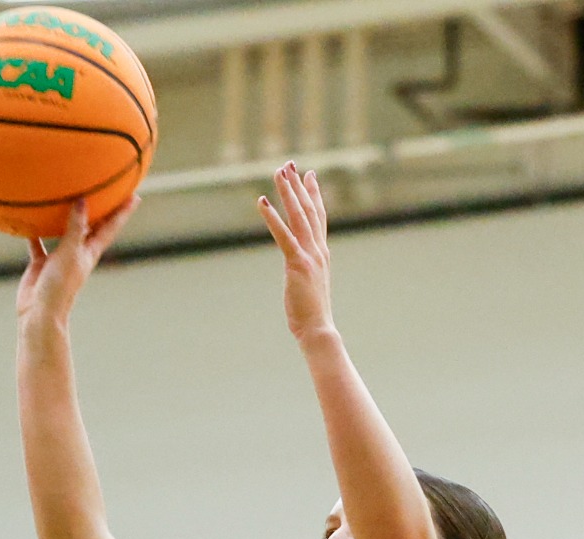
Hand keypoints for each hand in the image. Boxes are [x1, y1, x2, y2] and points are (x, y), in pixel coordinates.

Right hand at [16, 196, 138, 325]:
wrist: (40, 313)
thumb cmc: (60, 286)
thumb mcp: (70, 253)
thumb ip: (76, 228)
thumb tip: (82, 201)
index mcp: (90, 252)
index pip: (110, 227)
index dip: (123, 212)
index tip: (135, 196)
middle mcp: (78, 253)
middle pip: (92, 226)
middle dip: (101, 210)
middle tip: (107, 190)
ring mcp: (60, 258)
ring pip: (66, 232)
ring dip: (68, 217)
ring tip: (70, 197)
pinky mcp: (43, 263)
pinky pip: (39, 243)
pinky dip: (36, 233)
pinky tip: (31, 220)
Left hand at [257, 162, 334, 342]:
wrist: (319, 329)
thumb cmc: (312, 313)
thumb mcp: (310, 285)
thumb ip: (307, 270)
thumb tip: (302, 267)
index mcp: (321, 253)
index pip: (318, 217)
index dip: (313, 194)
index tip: (309, 175)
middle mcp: (318, 249)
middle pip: (309, 210)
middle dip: (298, 186)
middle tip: (290, 164)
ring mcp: (309, 255)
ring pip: (299, 216)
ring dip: (288, 193)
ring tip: (279, 172)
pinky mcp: (298, 264)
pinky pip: (284, 236)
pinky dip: (273, 218)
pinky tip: (262, 201)